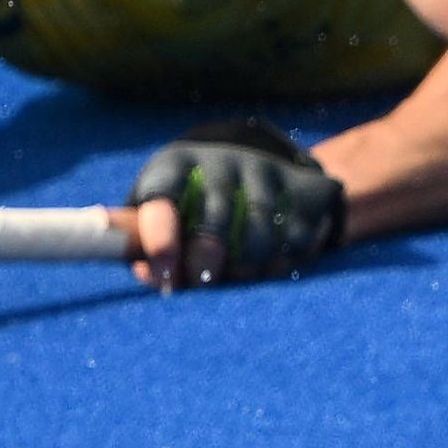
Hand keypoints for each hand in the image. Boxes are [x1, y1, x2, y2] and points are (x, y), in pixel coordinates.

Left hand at [126, 117, 346, 290]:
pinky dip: (282, 264)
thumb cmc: (191, 203)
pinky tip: (269, 271)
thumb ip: (148, 246)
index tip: (164, 277)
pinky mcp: (299, 184)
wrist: (253, 165)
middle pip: (215, 218)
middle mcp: (219, 161)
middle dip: (207, 261)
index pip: (162, 198)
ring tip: (239, 282)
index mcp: (174, 167)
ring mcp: (262, 169)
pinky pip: (294, 236)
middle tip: (204, 286)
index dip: (159, 239)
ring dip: (248, 269)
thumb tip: (152, 277)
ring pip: (258, 233)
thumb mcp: (162, 210)